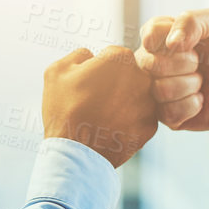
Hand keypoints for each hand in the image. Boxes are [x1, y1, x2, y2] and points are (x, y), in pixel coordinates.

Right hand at [42, 45, 157, 167]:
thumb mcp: (57, 71)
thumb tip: (91, 56)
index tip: (89, 83)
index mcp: (120, 59)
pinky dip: (128, 123)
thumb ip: (78, 55)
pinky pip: (140, 118)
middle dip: (114, 84)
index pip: (113, 55)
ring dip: (123, 103)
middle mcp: (141, 77)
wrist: (75, 152)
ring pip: (136, 96)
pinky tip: (111, 129)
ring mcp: (148, 103)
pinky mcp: (150, 126)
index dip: (98, 68)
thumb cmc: (64, 110)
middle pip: (128, 75)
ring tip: (102, 117)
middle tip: (95, 101)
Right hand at [134, 9, 208, 131]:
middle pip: (150, 63)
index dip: (170, 39)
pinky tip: (200, 99)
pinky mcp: (166, 115)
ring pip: (160, 89)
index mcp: (160, 38)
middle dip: (184, 62)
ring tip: (201, 81)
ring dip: (190, 84)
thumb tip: (171, 43)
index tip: (190, 43)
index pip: (149, 34)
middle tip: (198, 63)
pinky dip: (192, 104)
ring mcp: (157, 90)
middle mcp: (153, 63)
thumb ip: (191, 21)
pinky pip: (169, 112)